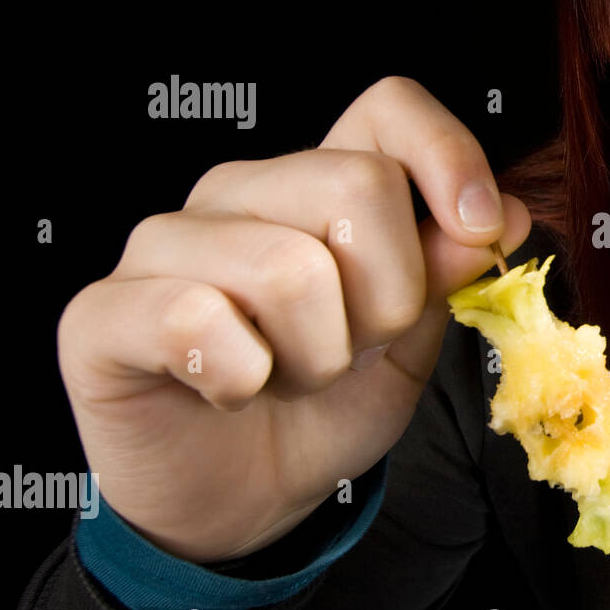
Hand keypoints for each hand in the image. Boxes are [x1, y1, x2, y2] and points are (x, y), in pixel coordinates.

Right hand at [57, 76, 531, 562]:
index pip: (387, 107)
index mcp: (317, 184)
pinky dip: (239, 377)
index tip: (480, 229)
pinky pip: (196, 318)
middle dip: (386, 299)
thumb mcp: (410, 343)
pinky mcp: (103, 312)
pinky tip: (227, 391)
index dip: (446, 154)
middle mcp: (239, 193)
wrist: (245, 503)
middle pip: (358, 186)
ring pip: (290, 267)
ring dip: (315, 357)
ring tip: (287, 378)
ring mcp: (163, 245)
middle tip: (352, 349)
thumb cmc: (324, 409)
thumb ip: (446, 273)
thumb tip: (506, 210)